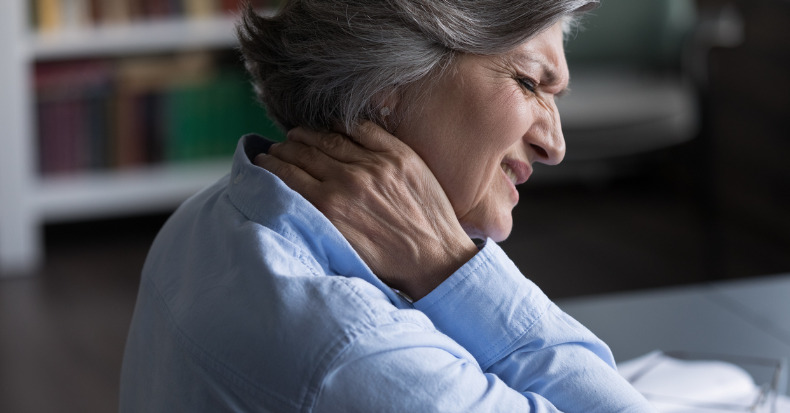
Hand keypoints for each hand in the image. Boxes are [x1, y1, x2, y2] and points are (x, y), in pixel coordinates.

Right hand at [254, 121, 477, 299]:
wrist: (435, 260)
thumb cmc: (387, 263)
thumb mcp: (341, 247)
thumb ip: (316, 219)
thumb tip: (291, 196)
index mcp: (329, 208)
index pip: (288, 174)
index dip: (271, 164)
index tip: (262, 160)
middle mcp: (348, 182)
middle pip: (304, 153)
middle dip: (284, 148)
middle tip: (276, 147)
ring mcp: (376, 165)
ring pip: (329, 138)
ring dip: (307, 134)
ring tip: (296, 135)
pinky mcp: (399, 155)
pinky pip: (363, 129)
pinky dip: (342, 124)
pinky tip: (331, 125)